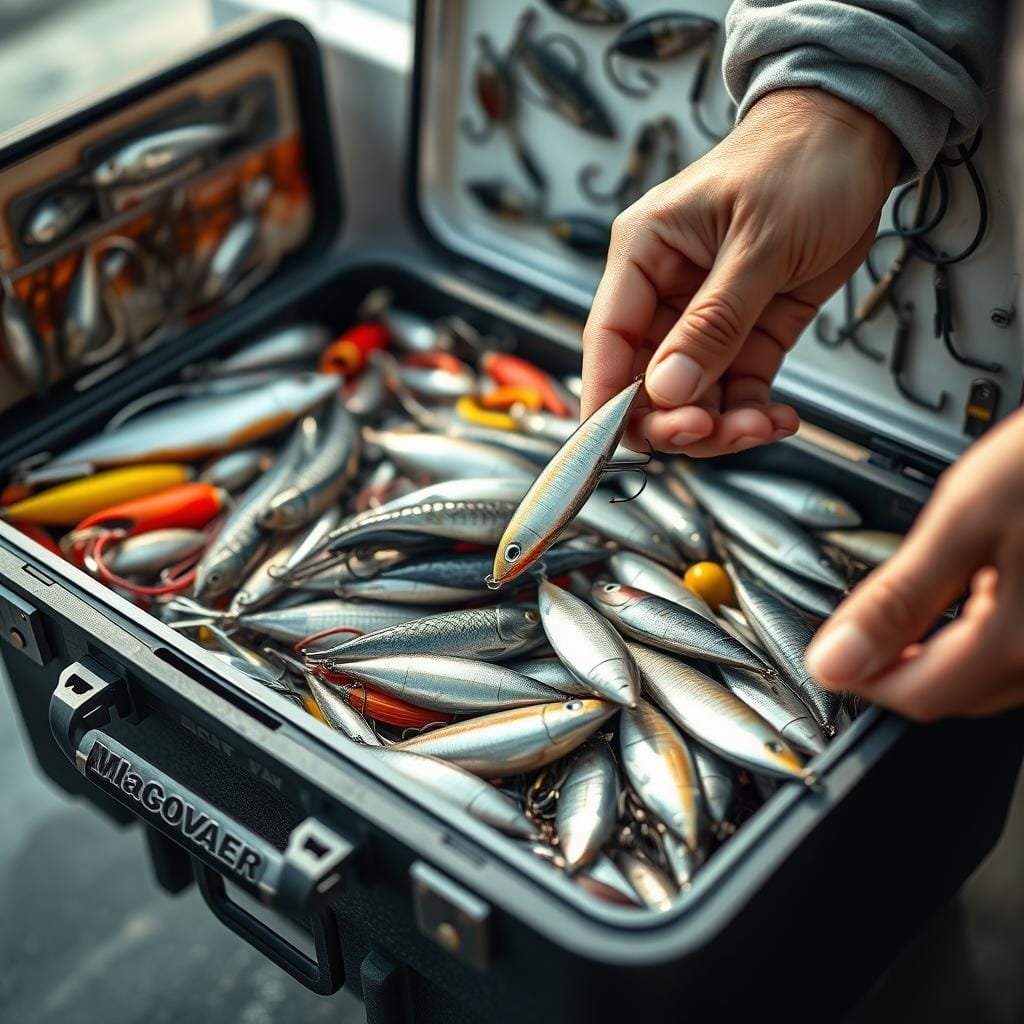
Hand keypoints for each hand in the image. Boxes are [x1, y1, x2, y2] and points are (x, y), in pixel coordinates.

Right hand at [581, 87, 900, 454]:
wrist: (861, 134)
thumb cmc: (802, 160)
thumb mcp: (758, 242)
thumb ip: (713, 321)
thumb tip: (668, 388)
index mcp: (644, 254)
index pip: (609, 340)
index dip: (609, 399)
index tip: (623, 444)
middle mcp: (666, 290)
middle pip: (648, 381)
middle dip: (678, 418)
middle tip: (714, 432)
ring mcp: (707, 315)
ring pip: (694, 394)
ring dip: (723, 424)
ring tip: (762, 426)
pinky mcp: (749, 330)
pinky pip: (739, 387)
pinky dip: (755, 412)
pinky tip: (778, 419)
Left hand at [806, 410, 1023, 719]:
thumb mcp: (964, 519)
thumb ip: (897, 598)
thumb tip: (837, 658)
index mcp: (1018, 643)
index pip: (916, 697)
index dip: (859, 678)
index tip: (828, 655)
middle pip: (955, 696)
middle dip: (896, 671)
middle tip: (855, 636)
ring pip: (991, 680)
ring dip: (939, 658)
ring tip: (902, 619)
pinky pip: (1022, 653)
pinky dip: (982, 638)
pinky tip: (969, 601)